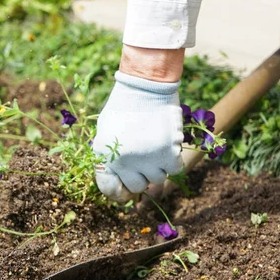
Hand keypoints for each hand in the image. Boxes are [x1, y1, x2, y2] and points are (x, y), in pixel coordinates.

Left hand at [92, 71, 183, 202]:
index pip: (109, 189)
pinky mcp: (168, 152)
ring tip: (155, 146)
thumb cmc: (123, 106)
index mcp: (104, 156)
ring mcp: (147, 159)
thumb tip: (119, 180)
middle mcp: (124, 162)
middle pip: (137, 186)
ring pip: (157, 179)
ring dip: (158, 166)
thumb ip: (110, 156)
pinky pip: (175, 169)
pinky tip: (169, 145)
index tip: (125, 187)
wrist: (143, 87)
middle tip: (144, 158)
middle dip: (141, 175)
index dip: (118, 192)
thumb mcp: (105, 131)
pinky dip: (174, 160)